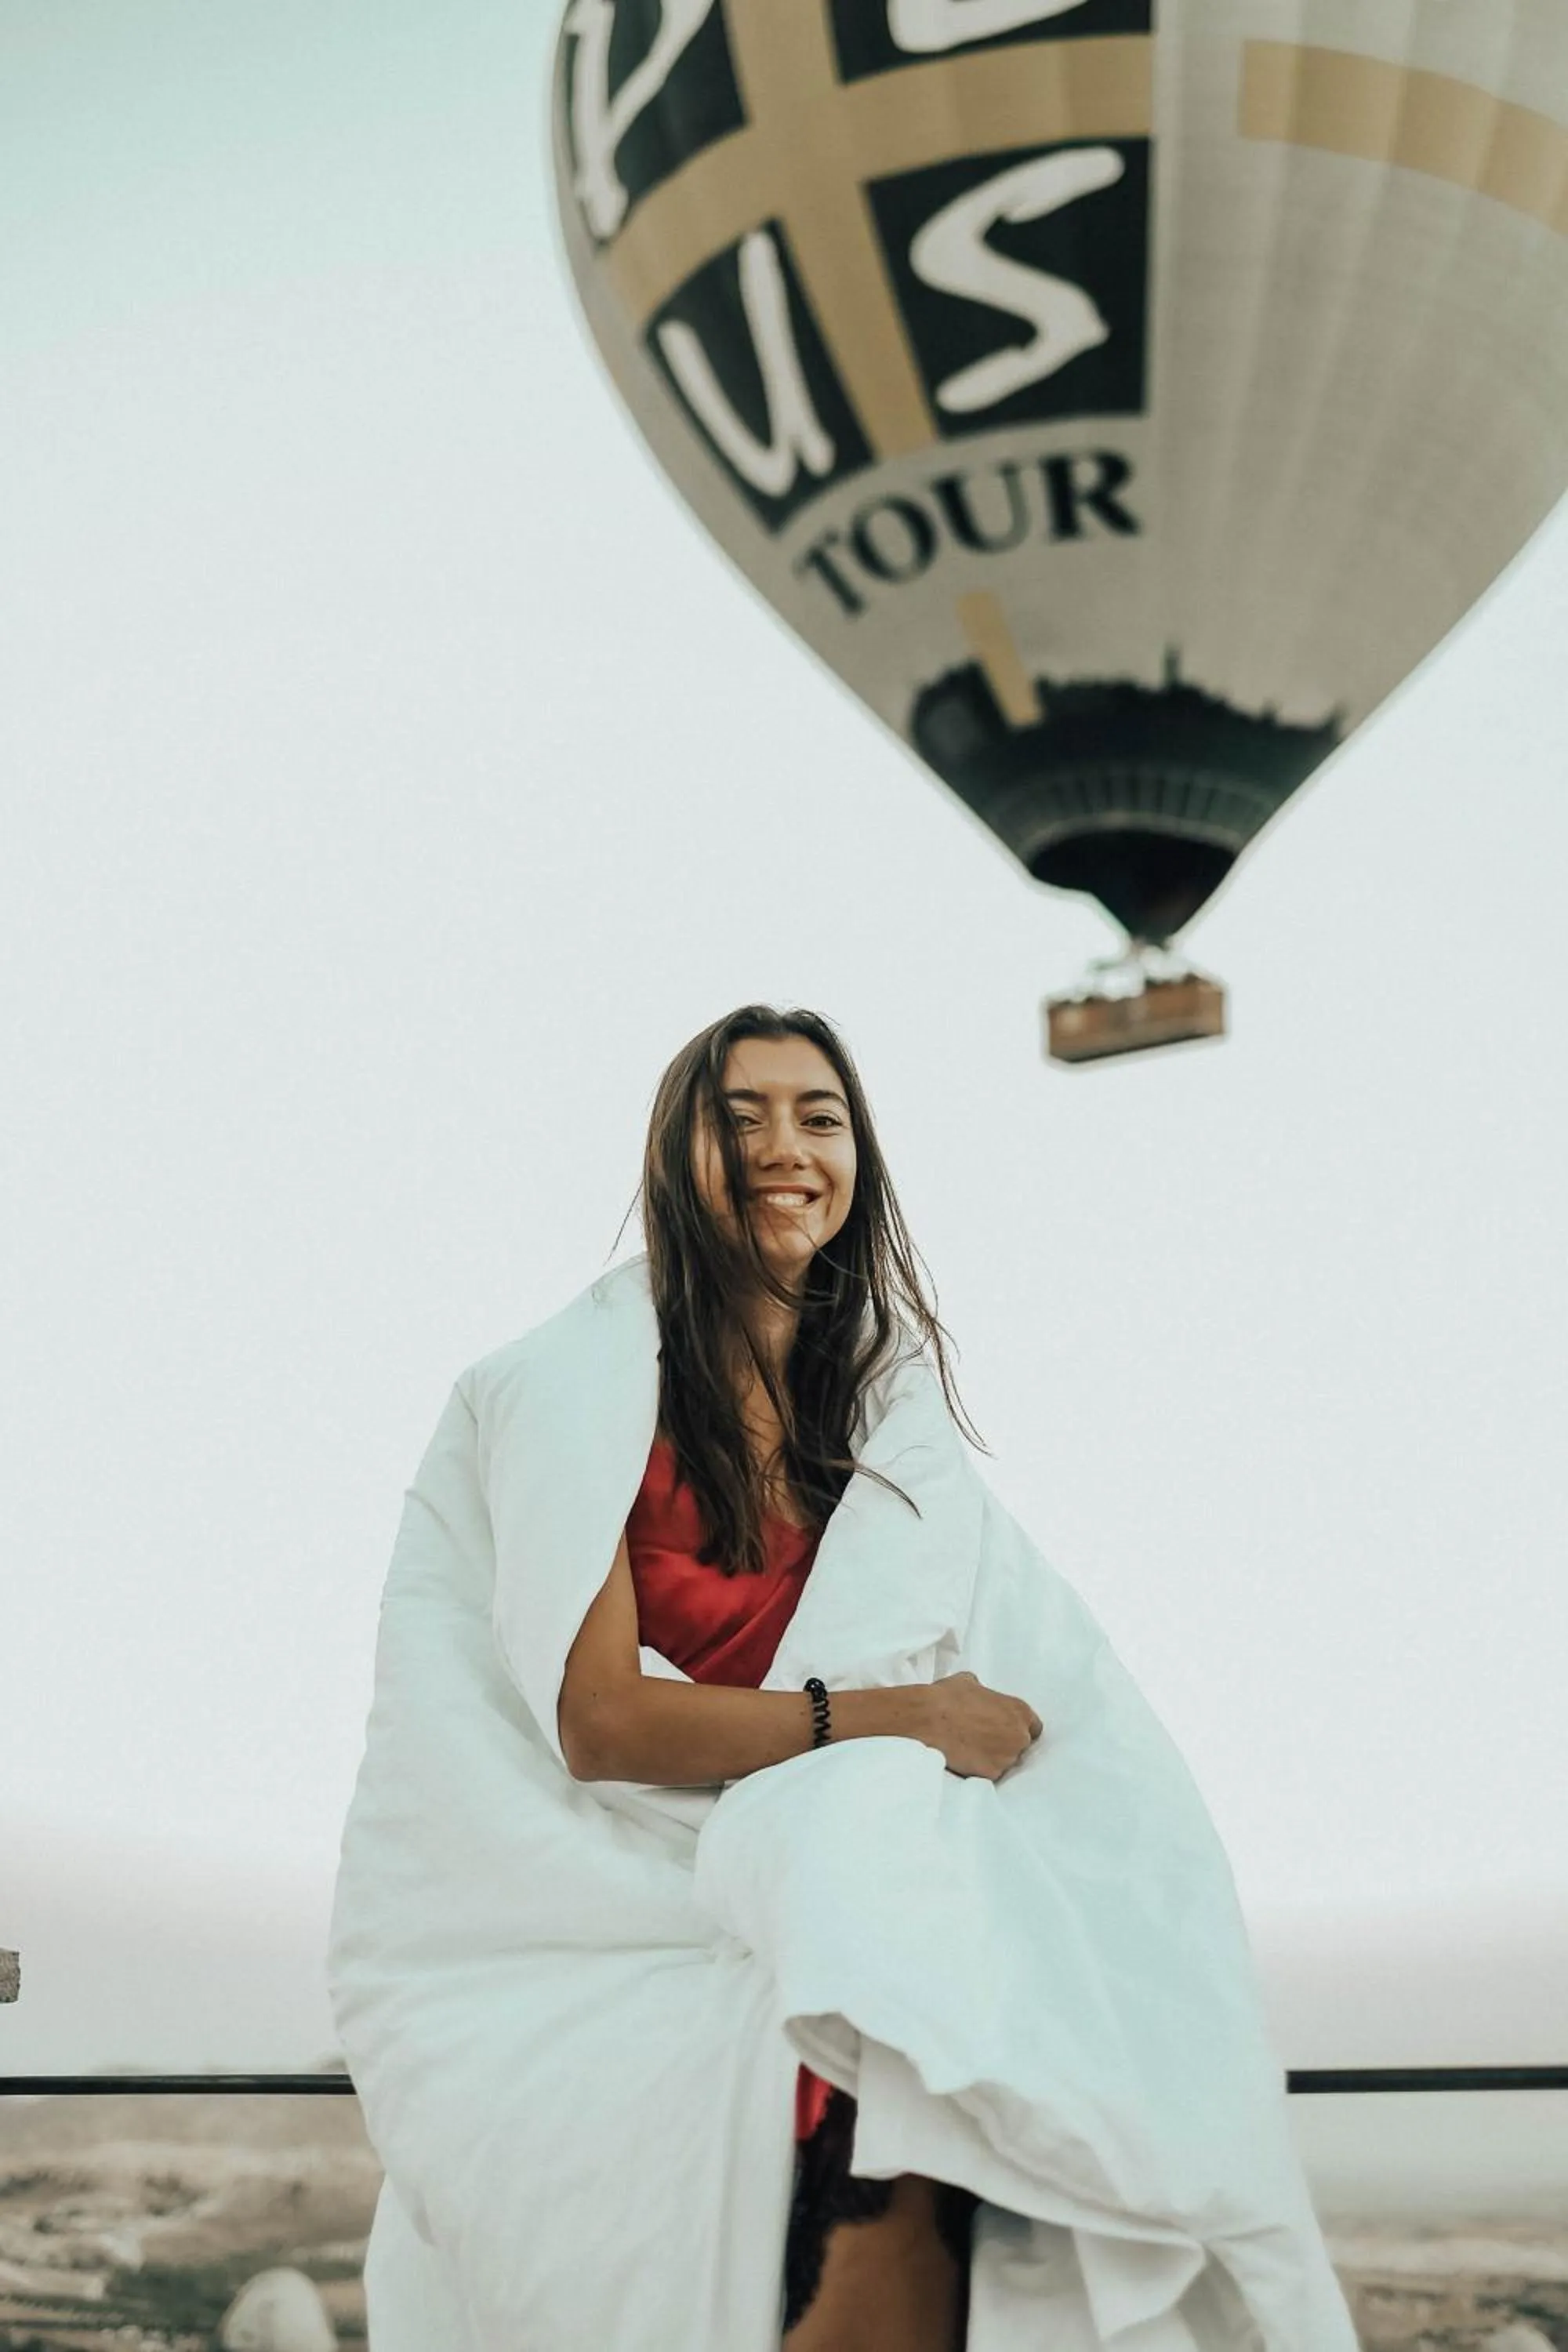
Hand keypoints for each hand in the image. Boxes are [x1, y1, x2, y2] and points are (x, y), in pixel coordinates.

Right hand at [920, 1670, 1042, 1780]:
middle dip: (1006, 1744)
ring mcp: (1007, 1757)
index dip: (1019, 1728)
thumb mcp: (969, 1682)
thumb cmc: (948, 1697)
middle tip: (985, 1740)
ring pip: (1006, 1762)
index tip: (1006, 1730)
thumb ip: (984, 1692)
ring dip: (994, 1758)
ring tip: (972, 1749)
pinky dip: (981, 1769)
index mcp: (1019, 1711)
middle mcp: (1019, 1736)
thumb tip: (979, 1693)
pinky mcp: (992, 1774)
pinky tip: (966, 1759)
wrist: (928, 1719)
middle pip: (1021, 1746)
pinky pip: (991, 1774)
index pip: (1034, 1727)